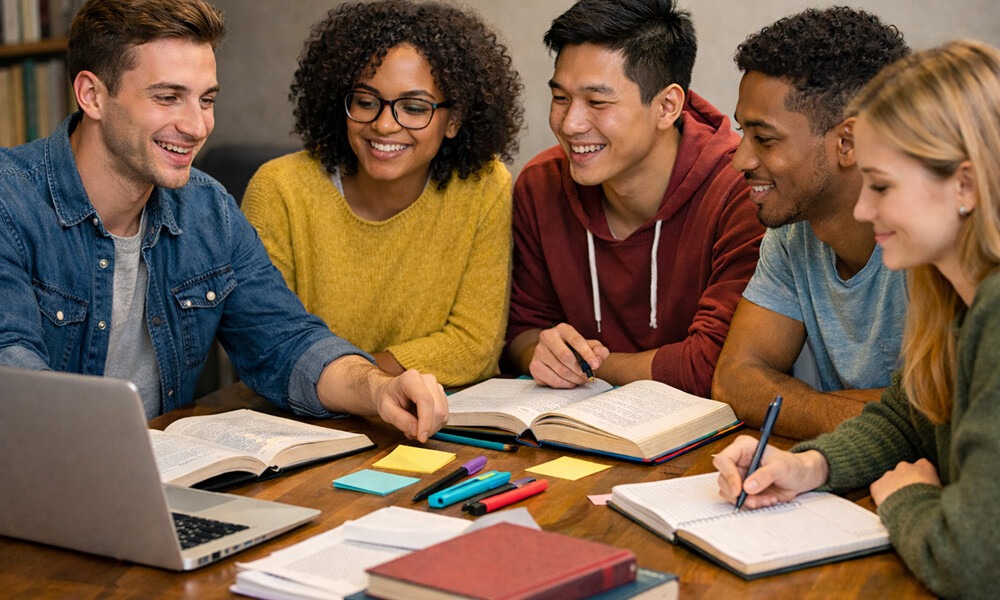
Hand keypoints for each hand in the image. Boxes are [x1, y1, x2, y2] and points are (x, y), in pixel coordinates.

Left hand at [370, 368, 448, 442]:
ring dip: (430, 428)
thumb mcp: (385, 410)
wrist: (391, 392)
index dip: (426, 421)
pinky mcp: (441, 397)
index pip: (426, 400)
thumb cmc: (388, 398)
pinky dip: (433, 426)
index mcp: (411, 378)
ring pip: (443, 415)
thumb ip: (399, 419)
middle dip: (428, 428)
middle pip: (438, 410)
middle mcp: (428, 380)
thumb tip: (415, 430)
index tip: (421, 437)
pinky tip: (420, 424)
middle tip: (412, 434)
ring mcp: (437, 388)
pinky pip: (443, 417)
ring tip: (414, 427)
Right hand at [529, 323, 608, 387]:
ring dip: (576, 379)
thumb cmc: (574, 350)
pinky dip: (567, 384)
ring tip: (582, 379)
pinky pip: (554, 380)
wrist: (554, 355)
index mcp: (562, 329)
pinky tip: (571, 381)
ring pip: (561, 370)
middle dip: (581, 370)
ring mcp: (538, 352)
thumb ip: (598, 350)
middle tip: (590, 376)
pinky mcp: (534, 366)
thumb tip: (600, 353)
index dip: (587, 354)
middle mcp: (547, 337)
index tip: (595, 365)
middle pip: (566, 356)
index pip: (576, 340)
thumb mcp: (588, 347)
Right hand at [713, 435, 828, 508]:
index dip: (728, 475)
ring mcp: (739, 476)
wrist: (801, 478)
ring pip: (728, 492)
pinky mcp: (743, 489)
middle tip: (753, 499)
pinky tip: (767, 499)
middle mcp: (738, 461)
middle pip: (722, 478)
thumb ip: (764, 475)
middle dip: (738, 492)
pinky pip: (739, 500)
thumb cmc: (793, 466)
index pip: (724, 460)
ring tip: (766, 498)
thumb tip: (748, 486)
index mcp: (743, 448)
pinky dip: (752, 504)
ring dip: (747, 500)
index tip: (739, 489)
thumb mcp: (781, 468)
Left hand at [870, 459, 940, 505]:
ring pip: (890, 480)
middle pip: (905, 472)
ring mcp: (890, 475)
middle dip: (907, 482)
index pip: (923, 466)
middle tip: (911, 496)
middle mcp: (905, 466)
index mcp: (924, 466)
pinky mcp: (877, 485)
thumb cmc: (932, 503)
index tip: (924, 486)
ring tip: (901, 504)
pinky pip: (878, 489)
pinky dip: (881, 496)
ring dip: (894, 488)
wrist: (915, 511)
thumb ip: (939, 487)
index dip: (923, 477)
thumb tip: (943, 492)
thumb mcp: (943, 493)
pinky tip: (890, 505)